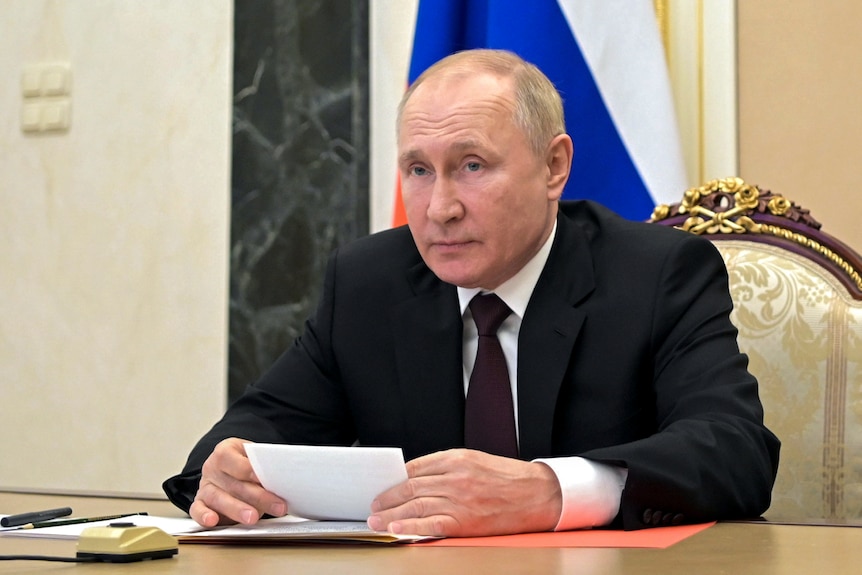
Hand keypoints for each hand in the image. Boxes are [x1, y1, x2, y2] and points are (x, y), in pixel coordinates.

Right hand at [189, 438, 286, 527]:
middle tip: (276, 506)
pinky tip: (213, 521)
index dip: (247, 469)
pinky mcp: (200, 503)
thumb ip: (263, 465)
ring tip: (253, 518)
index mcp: (225, 451)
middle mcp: (212, 468)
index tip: (261, 478)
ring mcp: (205, 486)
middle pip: (234, 483)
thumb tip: (283, 477)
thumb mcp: (254, 457)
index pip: (233, 459)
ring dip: (237, 509)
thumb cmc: (245, 464)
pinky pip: (197, 510)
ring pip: (218, 498)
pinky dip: (204, 516)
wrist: (228, 470)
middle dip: (258, 497)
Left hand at [366, 449, 561, 536]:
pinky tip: (395, 528)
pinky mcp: (466, 520)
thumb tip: (416, 479)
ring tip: (375, 519)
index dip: (394, 479)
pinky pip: (431, 523)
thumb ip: (447, 468)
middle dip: (387, 496)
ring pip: (416, 504)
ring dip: (391, 512)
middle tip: (372, 504)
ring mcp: (460, 499)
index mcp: (457, 457)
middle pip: (411, 486)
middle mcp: (455, 476)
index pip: (415, 467)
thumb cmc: (508, 478)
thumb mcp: (476, 461)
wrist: (540, 494)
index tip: (382, 486)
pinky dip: (410, 526)